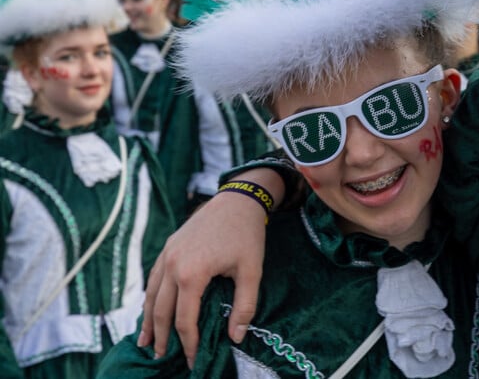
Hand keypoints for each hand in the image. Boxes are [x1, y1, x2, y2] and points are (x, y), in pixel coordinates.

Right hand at [138, 191, 266, 367]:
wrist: (237, 199)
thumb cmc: (247, 235)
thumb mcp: (252, 271)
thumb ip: (244, 306)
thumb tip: (235, 337)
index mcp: (191, 274)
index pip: (184, 319)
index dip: (187, 342)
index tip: (191, 360)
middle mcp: (172, 265)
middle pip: (160, 310)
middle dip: (162, 337)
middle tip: (162, 357)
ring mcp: (166, 255)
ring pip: (151, 295)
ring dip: (148, 320)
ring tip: (147, 342)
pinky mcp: (167, 247)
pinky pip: (153, 279)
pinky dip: (149, 298)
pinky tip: (150, 310)